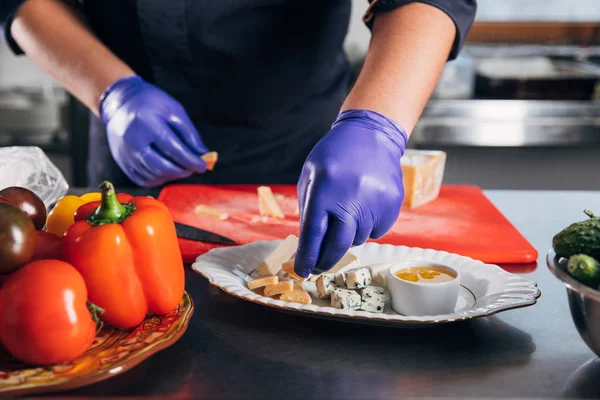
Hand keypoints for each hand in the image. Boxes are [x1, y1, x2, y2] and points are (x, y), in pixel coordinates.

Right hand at [99, 76, 207, 186]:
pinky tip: (167, 172)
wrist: (120, 102)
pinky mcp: (121, 161)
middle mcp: (133, 140)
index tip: (203, 166)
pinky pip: (142, 179)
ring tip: (181, 169)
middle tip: (192, 169)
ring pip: (153, 175)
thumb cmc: (151, 103)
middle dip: (182, 171)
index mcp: (147, 123)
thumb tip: (202, 154)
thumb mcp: (174, 110)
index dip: (191, 161)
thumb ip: (189, 134)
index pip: (173, 149)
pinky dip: (158, 179)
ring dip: (172, 176)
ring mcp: (124, 153)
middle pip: (162, 166)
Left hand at [294, 109, 407, 277]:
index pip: (314, 234)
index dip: (307, 256)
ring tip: (346, 212)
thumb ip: (308, 209)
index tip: (302, 271)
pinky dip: (366, 226)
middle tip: (318, 267)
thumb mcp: (310, 176)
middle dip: (325, 260)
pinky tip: (364, 206)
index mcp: (325, 190)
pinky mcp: (392, 205)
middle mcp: (351, 198)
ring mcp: (375, 203)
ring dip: (347, 235)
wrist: (372, 135)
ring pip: (357, 239)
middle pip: (337, 245)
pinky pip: (376, 231)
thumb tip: (308, 245)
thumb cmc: (334, 156)